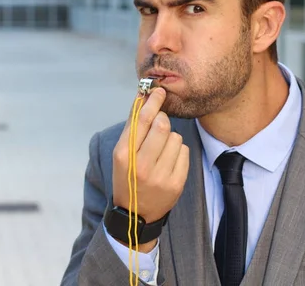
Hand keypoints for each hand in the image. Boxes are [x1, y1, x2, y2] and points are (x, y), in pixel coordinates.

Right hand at [112, 87, 189, 247]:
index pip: (142, 120)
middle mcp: (141, 165)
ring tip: (160, 151)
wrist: (135, 214)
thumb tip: (143, 97)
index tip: (159, 91)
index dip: (152, 102)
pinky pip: (183, 151)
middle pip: (162, 125)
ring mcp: (160, 176)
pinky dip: (177, 151)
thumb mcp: (121, 153)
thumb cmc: (128, 176)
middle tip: (159, 124)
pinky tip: (168, 161)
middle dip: (162, 120)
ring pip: (175, 137)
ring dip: (170, 138)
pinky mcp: (176, 183)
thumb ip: (132, 127)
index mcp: (124, 155)